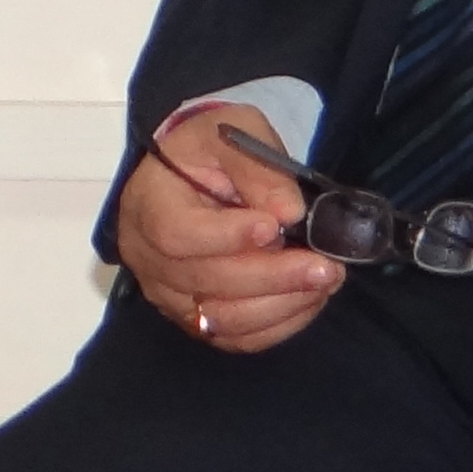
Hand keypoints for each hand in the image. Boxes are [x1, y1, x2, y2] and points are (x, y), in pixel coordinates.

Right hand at [111, 104, 342, 354]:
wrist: (190, 173)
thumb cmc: (209, 150)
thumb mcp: (231, 133)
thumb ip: (257, 169)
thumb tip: (288, 213)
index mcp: (147, 204)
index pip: (176, 233)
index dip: (226, 237)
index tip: (274, 228)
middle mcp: (147, 258)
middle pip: (205, 281)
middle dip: (272, 277)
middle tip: (325, 266)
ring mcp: (168, 294)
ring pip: (222, 319)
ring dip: (281, 305)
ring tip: (325, 281)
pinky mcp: (193, 318)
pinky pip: (235, 338)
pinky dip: (277, 325)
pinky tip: (309, 299)